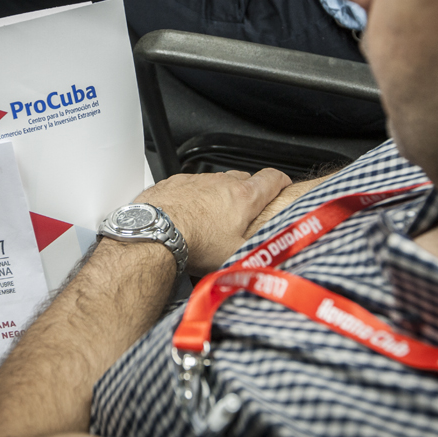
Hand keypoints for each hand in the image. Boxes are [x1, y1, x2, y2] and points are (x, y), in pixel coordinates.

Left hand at [135, 169, 290, 275]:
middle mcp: (221, 182)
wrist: (155, 233)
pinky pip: (190, 186)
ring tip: (212, 219)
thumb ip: (259, 252)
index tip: (283, 185)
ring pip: (215, 182)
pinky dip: (193, 196)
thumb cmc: (194, 243)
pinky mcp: (175, 182)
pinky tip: (188, 215)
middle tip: (245, 213)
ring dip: (218, 195)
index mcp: (243, 197)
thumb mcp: (237, 256)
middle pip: (244, 179)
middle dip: (248, 192)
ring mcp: (197, 180)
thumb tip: (274, 258)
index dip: (281, 181)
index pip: (272, 178)